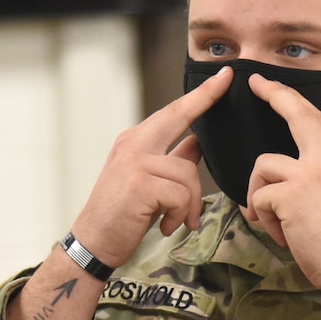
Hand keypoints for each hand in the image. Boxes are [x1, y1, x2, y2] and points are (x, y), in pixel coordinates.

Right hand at [69, 67, 230, 265]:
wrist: (94, 242)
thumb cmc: (122, 213)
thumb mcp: (146, 180)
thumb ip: (172, 159)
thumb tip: (198, 141)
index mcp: (134, 141)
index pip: (172, 113)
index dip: (200, 94)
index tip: (223, 77)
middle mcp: (132, 145)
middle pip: (178, 117)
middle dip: (205, 98)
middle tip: (226, 80)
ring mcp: (135, 163)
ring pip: (188, 172)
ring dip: (190, 204)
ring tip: (176, 220)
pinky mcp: (140, 185)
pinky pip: (181, 196)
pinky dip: (181, 216)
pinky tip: (166, 226)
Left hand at [244, 75, 320, 289]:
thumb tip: (293, 167)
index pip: (316, 118)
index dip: (292, 99)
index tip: (273, 86)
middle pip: (298, 114)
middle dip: (275, 94)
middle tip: (256, 84)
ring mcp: (311, 174)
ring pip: (263, 165)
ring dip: (259, 196)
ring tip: (277, 221)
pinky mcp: (290, 194)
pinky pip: (259, 197)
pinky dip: (263, 219)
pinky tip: (282, 234)